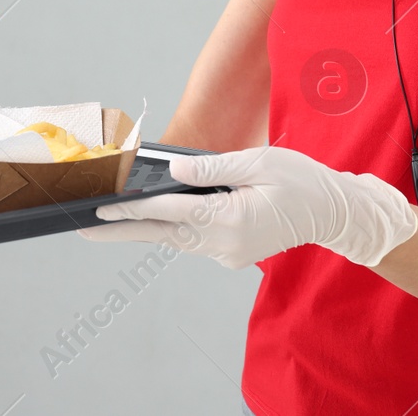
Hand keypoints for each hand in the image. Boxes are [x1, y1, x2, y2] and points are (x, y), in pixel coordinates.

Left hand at [77, 145, 417, 269]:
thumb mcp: (259, 162)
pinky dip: (170, 228)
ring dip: (143, 229)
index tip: (100, 208)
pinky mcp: (231, 255)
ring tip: (106, 221)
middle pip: (162, 234)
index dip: (131, 209)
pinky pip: (193, 239)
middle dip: (121, 229)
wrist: (334, 213)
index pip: (169, 212)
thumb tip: (172, 170)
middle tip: (83, 227)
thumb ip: (212, 167)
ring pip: (175, 239)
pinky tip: (150, 220)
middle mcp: (225, 243)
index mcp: (231, 218)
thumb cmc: (301, 181)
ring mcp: (228, 254)